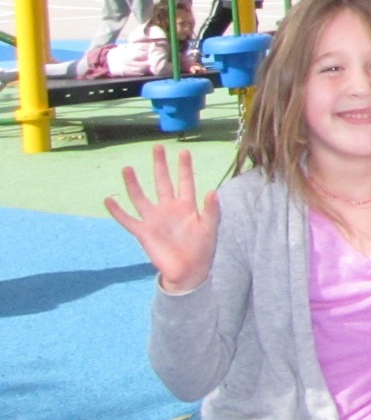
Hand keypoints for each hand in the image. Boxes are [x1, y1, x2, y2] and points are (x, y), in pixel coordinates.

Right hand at [104, 146, 219, 294]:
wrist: (189, 271)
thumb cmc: (202, 249)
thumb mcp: (210, 228)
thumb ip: (211, 210)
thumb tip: (212, 191)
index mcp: (187, 206)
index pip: (185, 181)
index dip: (184, 167)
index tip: (184, 151)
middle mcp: (169, 209)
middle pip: (163, 182)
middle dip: (160, 166)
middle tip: (157, 148)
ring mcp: (154, 219)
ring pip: (141, 197)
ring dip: (133, 184)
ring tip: (127, 168)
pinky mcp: (143, 232)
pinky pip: (127, 219)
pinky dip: (117, 210)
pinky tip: (108, 199)